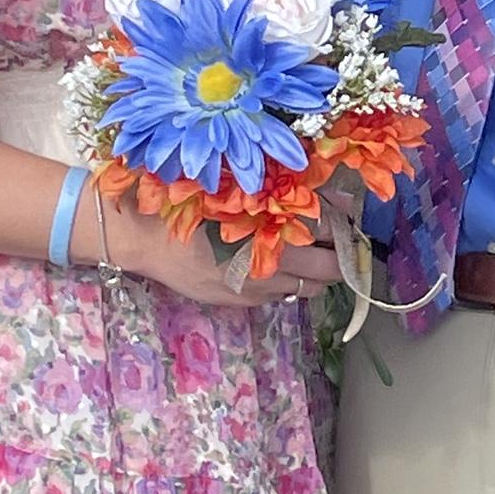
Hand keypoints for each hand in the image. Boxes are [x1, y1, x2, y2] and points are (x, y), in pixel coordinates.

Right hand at [115, 209, 337, 308]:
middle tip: (334, 239)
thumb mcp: (249, 190)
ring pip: (308, 288)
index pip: (330, 233)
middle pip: (330, 269)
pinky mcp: (243, 303)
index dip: (343, 225)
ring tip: (304, 251)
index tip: (346, 219)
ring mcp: (259, 290)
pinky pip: (280, 296)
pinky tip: (272, 263)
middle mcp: (273, 266)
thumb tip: (345, 201)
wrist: (148, 238)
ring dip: (314, 272)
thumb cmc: (195, 202)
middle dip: (338, 254)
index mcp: (276, 231)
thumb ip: (300, 195)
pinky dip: (285, 281)